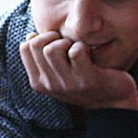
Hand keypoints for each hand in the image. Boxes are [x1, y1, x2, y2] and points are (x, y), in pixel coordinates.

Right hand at [18, 31, 137, 110]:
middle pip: (37, 45)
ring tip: (77, 49)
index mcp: (38, 82)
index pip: (25, 47)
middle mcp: (50, 85)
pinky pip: (76, 51)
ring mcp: (67, 84)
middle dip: (53, 37)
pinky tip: (89, 54)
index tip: (54, 42)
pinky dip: (83, 46)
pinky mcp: (86, 80)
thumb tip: (30, 35)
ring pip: (53, 48)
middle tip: (67, 44)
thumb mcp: (57, 73)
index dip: (40, 37)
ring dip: (67, 41)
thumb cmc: (82, 80)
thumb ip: (42, 58)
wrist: (112, 102)